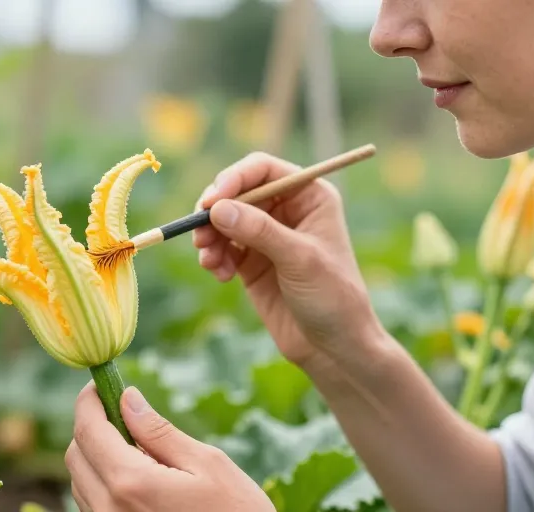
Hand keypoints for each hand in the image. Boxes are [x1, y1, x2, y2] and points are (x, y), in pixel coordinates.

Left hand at [65, 383, 274, 511]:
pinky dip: (104, 481)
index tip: (99, 384)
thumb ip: (158, 431)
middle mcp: (109, 508)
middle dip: (92, 427)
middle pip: (76, 455)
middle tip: (122, 413)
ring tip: (140, 451)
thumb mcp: (206, 463)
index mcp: (131, 483)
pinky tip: (139, 478)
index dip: (88, 401)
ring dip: (97, 456)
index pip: (88, 430)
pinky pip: (93, 503)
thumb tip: (127, 399)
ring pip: (81, 480)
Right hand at [192, 152, 384, 370]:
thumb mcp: (299, 259)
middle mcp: (287, 210)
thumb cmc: (333, 298)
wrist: (333, 348)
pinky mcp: (251, 261)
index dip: (234, 179)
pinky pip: (221, 247)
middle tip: (200, 231)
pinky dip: (213, 256)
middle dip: (215, 210)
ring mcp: (267, 236)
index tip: (213, 201)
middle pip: (237, 192)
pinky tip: (219, 274)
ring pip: (224, 220)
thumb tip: (217, 209)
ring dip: (210, 236)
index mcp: (310, 196)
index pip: (263, 170)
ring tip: (210, 260)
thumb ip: (259, 231)